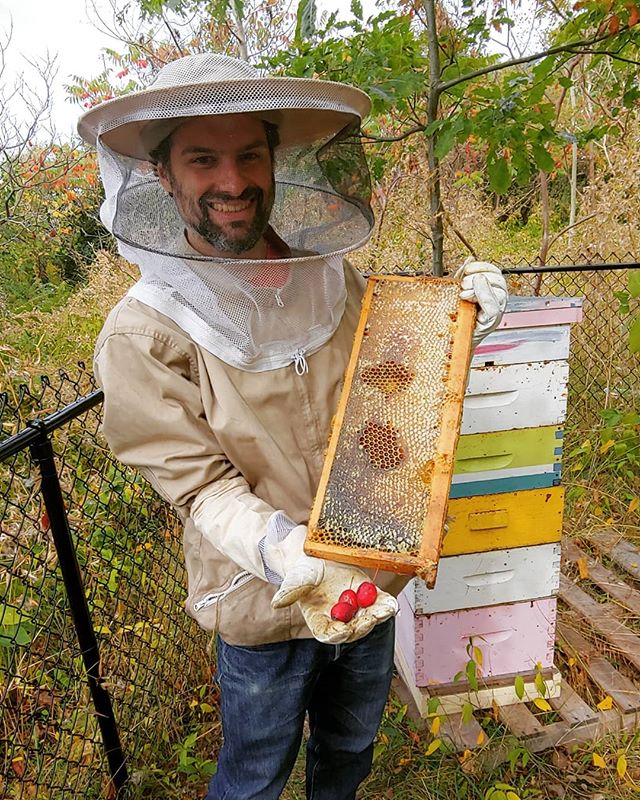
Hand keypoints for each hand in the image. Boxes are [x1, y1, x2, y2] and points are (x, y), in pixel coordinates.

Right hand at [266, 527, 397, 644]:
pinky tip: (391, 604)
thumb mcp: (296, 579)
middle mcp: (340, 618)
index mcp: (320, 620)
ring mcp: (355, 607)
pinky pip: (378, 602)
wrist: (316, 557)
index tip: (343, 631)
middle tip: (368, 620)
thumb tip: (276, 603)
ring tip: (385, 611)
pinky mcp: (366, 594)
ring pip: (368, 618)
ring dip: (378, 616)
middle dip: (361, 627)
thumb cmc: (303, 571)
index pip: (328, 633)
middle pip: (353, 629)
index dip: (336, 634)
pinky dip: (386, 604)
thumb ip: (289, 592)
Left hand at [454, 258, 507, 347]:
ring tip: (463, 293)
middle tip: (462, 284)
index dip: (483, 266)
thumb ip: (464, 276)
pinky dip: (483, 298)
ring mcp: (496, 313)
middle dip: (480, 276)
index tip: (468, 268)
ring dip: (479, 288)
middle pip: (500, 280)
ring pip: (499, 293)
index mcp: (491, 291)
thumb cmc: (457, 318)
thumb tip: (469, 258)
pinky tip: (468, 296)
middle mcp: (497, 301)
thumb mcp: (458, 292)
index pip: (496, 272)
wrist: (453, 341)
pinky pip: (493, 308)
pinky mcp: (490, 324)